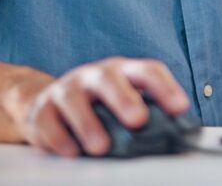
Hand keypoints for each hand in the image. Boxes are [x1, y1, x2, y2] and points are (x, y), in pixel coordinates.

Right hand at [15, 57, 190, 156]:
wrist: (46, 104)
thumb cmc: (96, 107)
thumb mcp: (122, 104)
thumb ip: (146, 116)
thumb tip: (176, 138)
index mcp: (122, 72)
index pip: (147, 71)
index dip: (165, 87)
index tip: (180, 108)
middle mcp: (94, 76)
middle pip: (109, 78)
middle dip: (124, 98)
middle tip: (138, 120)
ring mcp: (65, 90)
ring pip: (74, 100)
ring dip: (88, 123)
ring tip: (101, 146)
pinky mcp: (41, 110)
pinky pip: (47, 121)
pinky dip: (59, 138)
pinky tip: (71, 151)